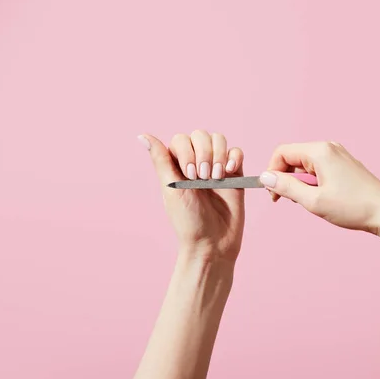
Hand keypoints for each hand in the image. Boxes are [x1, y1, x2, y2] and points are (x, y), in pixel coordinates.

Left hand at [138, 131, 244, 263]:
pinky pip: (237, 152)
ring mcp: (217, 167)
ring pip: (220, 140)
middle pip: (201, 135)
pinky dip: (234, 158)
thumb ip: (161, 160)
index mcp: (177, 165)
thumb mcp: (171, 189)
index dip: (187, 152)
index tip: (189, 176)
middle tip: (203, 178)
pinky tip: (229, 173)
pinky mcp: (235, 175)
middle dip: (204, 153)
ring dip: (219, 155)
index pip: (182, 139)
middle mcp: (197, 162)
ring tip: (216, 178)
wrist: (213, 243)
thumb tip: (142, 136)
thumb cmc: (188, 221)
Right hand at [260, 141, 379, 240]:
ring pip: (305, 165)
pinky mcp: (345, 165)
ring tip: (312, 202)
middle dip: (286, 179)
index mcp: (320, 151)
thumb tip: (265, 177)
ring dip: (300, 183)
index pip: (282, 152)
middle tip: (292, 201)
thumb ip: (286, 187)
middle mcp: (329, 147)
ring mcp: (339, 155)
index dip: (272, 172)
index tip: (274, 195)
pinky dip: (313, 183)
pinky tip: (323, 199)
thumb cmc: (353, 207)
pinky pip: (319, 169)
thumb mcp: (313, 201)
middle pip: (293, 157)